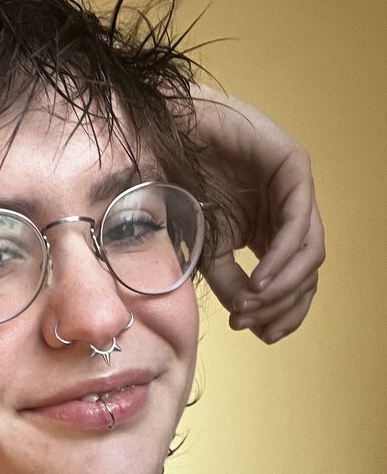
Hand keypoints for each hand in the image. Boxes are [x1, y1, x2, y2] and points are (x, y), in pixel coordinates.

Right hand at [191, 85, 325, 343]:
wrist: (161, 136)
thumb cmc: (179, 185)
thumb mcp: (204, 249)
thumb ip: (229, 282)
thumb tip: (246, 315)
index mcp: (269, 232)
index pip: (294, 282)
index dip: (283, 314)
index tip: (260, 336)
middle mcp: (286, 213)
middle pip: (307, 273)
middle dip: (284, 306)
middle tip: (253, 325)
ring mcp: (293, 189)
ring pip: (311, 253)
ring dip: (285, 287)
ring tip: (253, 303)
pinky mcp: (293, 167)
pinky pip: (300, 223)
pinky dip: (283, 257)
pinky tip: (262, 278)